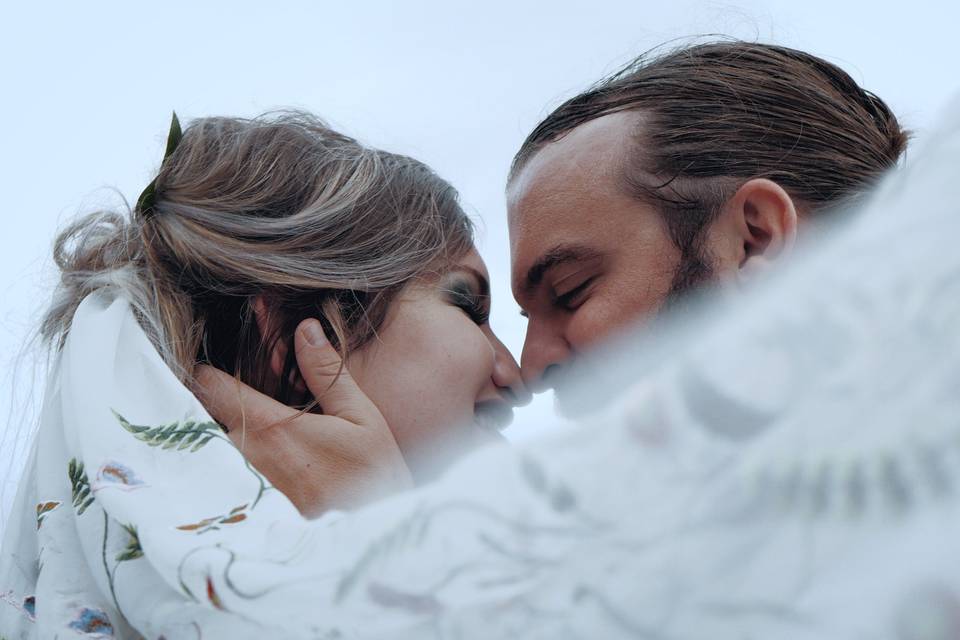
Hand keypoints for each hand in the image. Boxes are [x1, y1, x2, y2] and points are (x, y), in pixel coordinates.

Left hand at [192, 319, 412, 517]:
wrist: (376, 537)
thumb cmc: (375, 475)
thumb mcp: (362, 417)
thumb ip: (326, 372)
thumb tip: (305, 328)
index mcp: (271, 428)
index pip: (210, 387)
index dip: (206, 370)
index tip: (214, 361)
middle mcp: (246, 458)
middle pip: (205, 416)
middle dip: (215, 399)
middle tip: (238, 390)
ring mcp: (243, 488)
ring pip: (213, 445)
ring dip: (222, 430)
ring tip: (250, 424)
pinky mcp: (249, 511)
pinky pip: (225, 473)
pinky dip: (230, 459)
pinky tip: (259, 458)